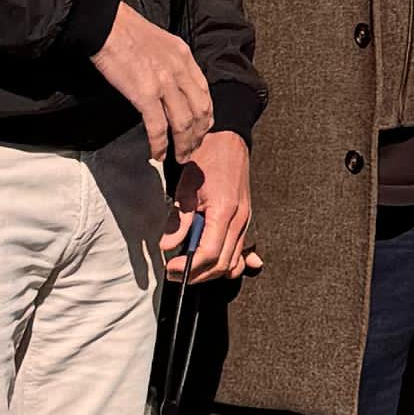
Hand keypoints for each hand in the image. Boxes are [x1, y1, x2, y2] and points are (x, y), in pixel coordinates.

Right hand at [95, 2, 217, 177]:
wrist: (106, 24)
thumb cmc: (126, 31)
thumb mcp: (161, 42)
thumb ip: (172, 62)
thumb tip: (172, 84)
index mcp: (184, 57)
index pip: (205, 93)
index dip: (206, 116)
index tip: (201, 129)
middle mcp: (179, 70)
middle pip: (199, 111)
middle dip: (199, 135)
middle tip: (193, 149)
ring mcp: (163, 83)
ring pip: (183, 123)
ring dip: (183, 144)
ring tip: (180, 157)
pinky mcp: (144, 94)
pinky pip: (157, 127)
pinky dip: (160, 144)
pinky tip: (157, 154)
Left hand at [159, 128, 253, 282]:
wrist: (229, 139)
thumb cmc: (207, 156)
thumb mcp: (186, 185)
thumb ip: (179, 218)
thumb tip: (168, 246)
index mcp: (225, 211)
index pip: (209, 254)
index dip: (188, 267)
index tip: (170, 269)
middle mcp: (240, 220)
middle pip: (222, 264)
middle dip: (197, 275)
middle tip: (174, 273)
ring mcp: (246, 221)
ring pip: (233, 261)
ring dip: (211, 272)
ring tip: (189, 269)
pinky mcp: (246, 219)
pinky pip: (242, 251)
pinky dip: (233, 264)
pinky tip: (220, 268)